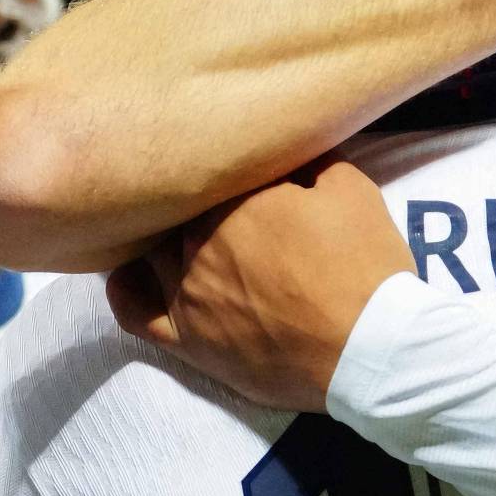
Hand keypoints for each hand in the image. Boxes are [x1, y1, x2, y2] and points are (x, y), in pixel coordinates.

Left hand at [107, 161, 413, 410]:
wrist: (368, 348)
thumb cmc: (364, 266)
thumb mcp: (354, 191)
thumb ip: (315, 159)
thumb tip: (293, 147)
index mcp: (237, 198)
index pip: (219, 168)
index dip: (239, 171)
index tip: (261, 179)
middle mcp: (198, 240)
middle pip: (183, 209)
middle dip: (205, 203)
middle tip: (234, 209)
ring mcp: (185, 292)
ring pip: (156, 250)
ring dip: (170, 239)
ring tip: (191, 237)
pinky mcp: (184, 338)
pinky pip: (134, 310)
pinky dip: (127, 288)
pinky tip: (135, 275)